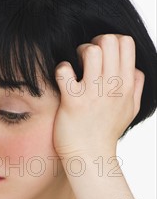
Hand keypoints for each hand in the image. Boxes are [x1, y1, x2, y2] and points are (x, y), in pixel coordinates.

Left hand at [53, 34, 144, 159]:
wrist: (90, 158)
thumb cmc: (106, 134)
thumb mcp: (131, 110)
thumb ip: (136, 86)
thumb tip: (135, 69)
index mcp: (127, 85)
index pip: (126, 43)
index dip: (111, 41)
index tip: (101, 55)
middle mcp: (112, 87)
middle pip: (109, 41)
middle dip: (94, 42)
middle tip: (85, 59)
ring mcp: (93, 94)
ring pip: (91, 51)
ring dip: (79, 53)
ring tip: (75, 68)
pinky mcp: (73, 102)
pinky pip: (65, 71)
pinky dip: (61, 69)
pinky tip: (63, 79)